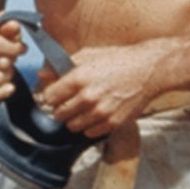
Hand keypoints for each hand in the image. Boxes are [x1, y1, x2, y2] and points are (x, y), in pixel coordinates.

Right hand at [0, 13, 24, 101]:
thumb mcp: (2, 26)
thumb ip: (9, 25)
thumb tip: (14, 26)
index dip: (15, 48)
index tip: (22, 48)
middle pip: (1, 64)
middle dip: (11, 61)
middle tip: (11, 58)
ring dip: (8, 75)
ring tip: (7, 67)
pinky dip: (0, 93)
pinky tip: (10, 87)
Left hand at [37, 39, 167, 138]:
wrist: (148, 70)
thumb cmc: (118, 60)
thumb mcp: (88, 55)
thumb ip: (62, 66)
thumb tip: (41, 74)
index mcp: (79, 77)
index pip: (49, 97)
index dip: (51, 96)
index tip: (56, 95)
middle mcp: (88, 97)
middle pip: (58, 114)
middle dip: (61, 108)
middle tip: (69, 102)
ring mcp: (101, 112)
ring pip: (72, 126)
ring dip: (74, 119)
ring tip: (83, 109)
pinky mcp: (113, 122)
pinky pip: (90, 133)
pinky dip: (90, 126)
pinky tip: (96, 114)